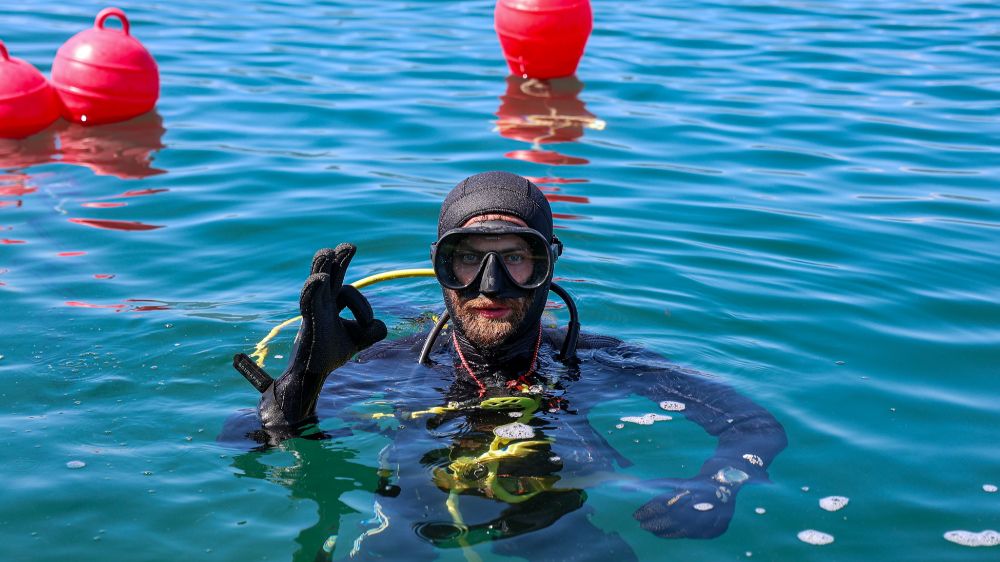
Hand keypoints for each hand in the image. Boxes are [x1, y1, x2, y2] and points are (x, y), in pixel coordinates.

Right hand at [258, 244, 385, 430]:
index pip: (348, 291)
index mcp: (331, 303)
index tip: (368, 324)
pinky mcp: (307, 322)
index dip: (362, 306)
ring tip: (327, 253)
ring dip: (322, 267)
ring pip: (315, 283)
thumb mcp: (358, 341)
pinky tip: (318, 279)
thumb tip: (381, 324)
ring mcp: (312, 311)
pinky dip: (313, 289)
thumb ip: (373, 332)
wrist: (312, 375)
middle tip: (349, 247)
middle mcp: (321, 302)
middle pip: (328, 274)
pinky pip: (308, 301)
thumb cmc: (330, 354)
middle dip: (338, 260)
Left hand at [632, 477, 736, 538]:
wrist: (722, 485)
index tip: (635, 515)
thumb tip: (623, 487)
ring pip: (678, 531)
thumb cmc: (692, 483)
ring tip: (651, 530)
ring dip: (662, 532)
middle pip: (668, 520)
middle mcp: (695, 508)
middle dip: (652, 523)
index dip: (647, 512)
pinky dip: (675, 535)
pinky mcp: (712, 530)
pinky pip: (689, 536)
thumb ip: (649, 485)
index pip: (660, 506)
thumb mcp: (672, 482)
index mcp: (685, 494)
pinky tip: (665, 534)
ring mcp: (705, 520)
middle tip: (641, 525)